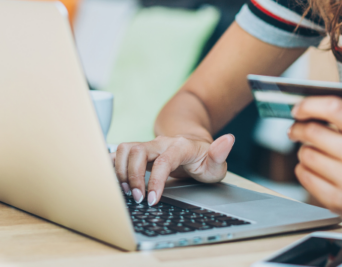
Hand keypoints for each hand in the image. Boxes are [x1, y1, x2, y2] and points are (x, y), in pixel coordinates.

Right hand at [113, 134, 234, 205]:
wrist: (194, 147)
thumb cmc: (204, 159)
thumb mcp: (216, 162)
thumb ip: (220, 153)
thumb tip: (229, 139)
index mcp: (180, 146)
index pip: (163, 161)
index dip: (155, 181)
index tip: (153, 201)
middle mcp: (161, 142)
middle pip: (138, 151)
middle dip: (133, 176)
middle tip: (138, 199)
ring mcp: (148, 145)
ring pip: (125, 149)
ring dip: (121, 171)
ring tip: (127, 192)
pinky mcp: (138, 151)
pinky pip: (119, 153)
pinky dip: (112, 165)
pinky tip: (113, 181)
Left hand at [288, 97, 341, 232]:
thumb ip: (341, 119)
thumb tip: (304, 107)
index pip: (335, 109)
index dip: (310, 105)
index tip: (297, 109)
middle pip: (313, 132)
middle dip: (298, 128)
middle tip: (296, 130)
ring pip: (306, 154)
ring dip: (304, 152)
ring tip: (315, 154)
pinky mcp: (338, 200)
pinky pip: (304, 175)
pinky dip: (303, 169)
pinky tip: (315, 170)